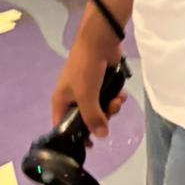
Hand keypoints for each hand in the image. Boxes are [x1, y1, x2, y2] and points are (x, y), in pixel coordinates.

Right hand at [49, 26, 125, 140]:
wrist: (100, 40)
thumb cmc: (85, 68)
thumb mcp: (86, 96)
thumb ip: (92, 117)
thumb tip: (101, 136)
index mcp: (61, 100)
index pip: (62, 125)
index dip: (74, 137)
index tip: (90, 145)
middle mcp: (74, 97)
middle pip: (86, 119)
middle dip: (101, 118)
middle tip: (110, 112)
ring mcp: (89, 89)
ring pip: (100, 108)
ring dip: (111, 107)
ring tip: (118, 101)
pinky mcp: (103, 82)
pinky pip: (109, 97)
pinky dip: (116, 97)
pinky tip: (122, 94)